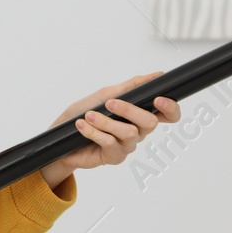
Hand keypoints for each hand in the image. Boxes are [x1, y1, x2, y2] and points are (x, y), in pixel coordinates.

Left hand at [40, 72, 181, 188]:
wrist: (60, 136)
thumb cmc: (84, 113)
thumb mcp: (105, 95)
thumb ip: (130, 87)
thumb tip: (155, 75)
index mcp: (139, 115)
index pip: (168, 114)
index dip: (171, 108)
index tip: (158, 99)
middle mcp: (138, 131)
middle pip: (149, 122)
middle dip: (130, 110)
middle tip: (110, 103)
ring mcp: (127, 145)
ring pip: (129, 133)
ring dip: (106, 122)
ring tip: (89, 116)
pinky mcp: (114, 157)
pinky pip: (110, 143)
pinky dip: (93, 131)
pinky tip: (82, 125)